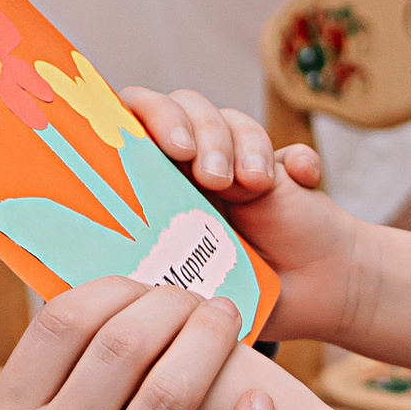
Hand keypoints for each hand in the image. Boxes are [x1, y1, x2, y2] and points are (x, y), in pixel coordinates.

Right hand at [0, 277, 275, 409]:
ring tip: (225, 319)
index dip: (112, 289)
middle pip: (125, 346)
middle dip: (169, 304)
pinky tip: (263, 407)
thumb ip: (30, 390)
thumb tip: (83, 310)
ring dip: (209, 344)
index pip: (63, 323)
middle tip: (192, 294)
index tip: (138, 285)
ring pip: (172, 397)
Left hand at [120, 87, 374, 344]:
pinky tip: (303, 178)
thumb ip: (141, 258)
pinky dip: (297, 161)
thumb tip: (98, 247)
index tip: (170, 147)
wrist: (312, 302)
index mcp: (157, 186)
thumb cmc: (230, 296)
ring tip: (255, 183)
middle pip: (181, 107)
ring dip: (243, 142)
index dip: (144, 117)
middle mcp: (194, 167)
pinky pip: (290, 151)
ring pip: (229, 118)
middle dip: (198, 128)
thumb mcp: (175, 281)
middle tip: (214, 175)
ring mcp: (240, 165)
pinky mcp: (287, 173)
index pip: (133, 124)